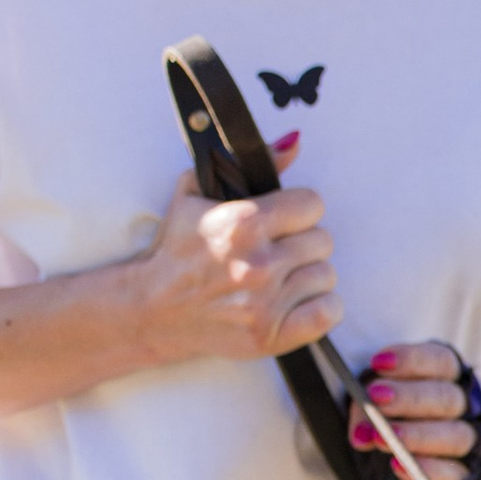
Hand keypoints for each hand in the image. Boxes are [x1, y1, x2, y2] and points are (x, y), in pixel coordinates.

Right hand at [121, 172, 340, 371]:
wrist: (152, 310)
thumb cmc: (176, 249)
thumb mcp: (196, 191)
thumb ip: (248, 163)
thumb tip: (294, 142)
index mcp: (243, 224)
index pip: (313, 204)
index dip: (299, 210)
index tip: (283, 221)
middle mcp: (257, 264)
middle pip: (323, 241)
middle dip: (302, 243)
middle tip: (277, 251)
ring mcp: (265, 304)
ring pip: (326, 276)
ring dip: (308, 276)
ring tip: (280, 279)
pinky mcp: (270, 336)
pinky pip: (328, 313)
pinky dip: (320, 307)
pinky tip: (296, 302)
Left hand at [356, 340, 478, 479]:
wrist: (423, 462)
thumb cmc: (397, 419)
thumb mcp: (379, 406)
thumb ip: (367, 413)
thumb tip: (361, 436)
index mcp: (449, 378)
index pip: (441, 361)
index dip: (412, 360)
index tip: (378, 363)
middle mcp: (467, 407)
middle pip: (447, 397)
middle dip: (410, 397)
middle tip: (376, 398)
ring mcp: (471, 442)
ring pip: (456, 435)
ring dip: (418, 435)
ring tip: (381, 439)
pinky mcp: (469, 478)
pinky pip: (456, 476)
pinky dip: (429, 471)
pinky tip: (398, 467)